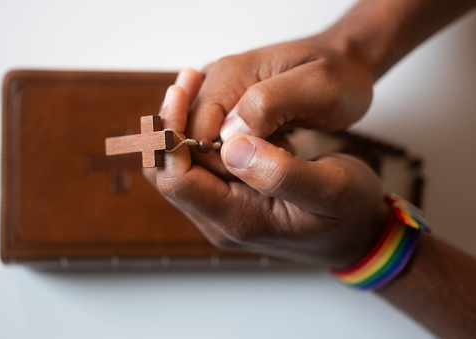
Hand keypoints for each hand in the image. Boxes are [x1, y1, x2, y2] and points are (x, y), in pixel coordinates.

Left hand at [145, 71, 386, 268]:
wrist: (357, 234)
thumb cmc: (350, 212)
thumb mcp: (332, 189)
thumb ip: (281, 173)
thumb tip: (232, 145)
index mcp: (239, 219)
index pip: (177, 178)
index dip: (171, 134)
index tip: (180, 92)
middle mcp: (220, 221)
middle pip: (168, 173)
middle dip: (170, 126)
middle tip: (185, 82)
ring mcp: (222, 214)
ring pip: (180, 169)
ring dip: (182, 128)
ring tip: (195, 89)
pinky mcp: (229, 203)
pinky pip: (197, 169)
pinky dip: (198, 137)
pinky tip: (214, 111)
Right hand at [186, 38, 373, 176]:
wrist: (345, 64)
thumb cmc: (339, 76)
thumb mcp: (317, 87)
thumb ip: (269, 105)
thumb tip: (228, 134)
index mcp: (230, 75)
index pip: (196, 132)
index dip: (221, 162)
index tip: (261, 169)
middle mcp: (215, 82)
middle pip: (191, 139)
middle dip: (226, 164)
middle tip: (274, 159)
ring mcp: (218, 94)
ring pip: (200, 143)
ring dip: (232, 161)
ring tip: (275, 149)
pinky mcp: (226, 107)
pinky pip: (213, 141)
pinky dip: (236, 155)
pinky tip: (267, 148)